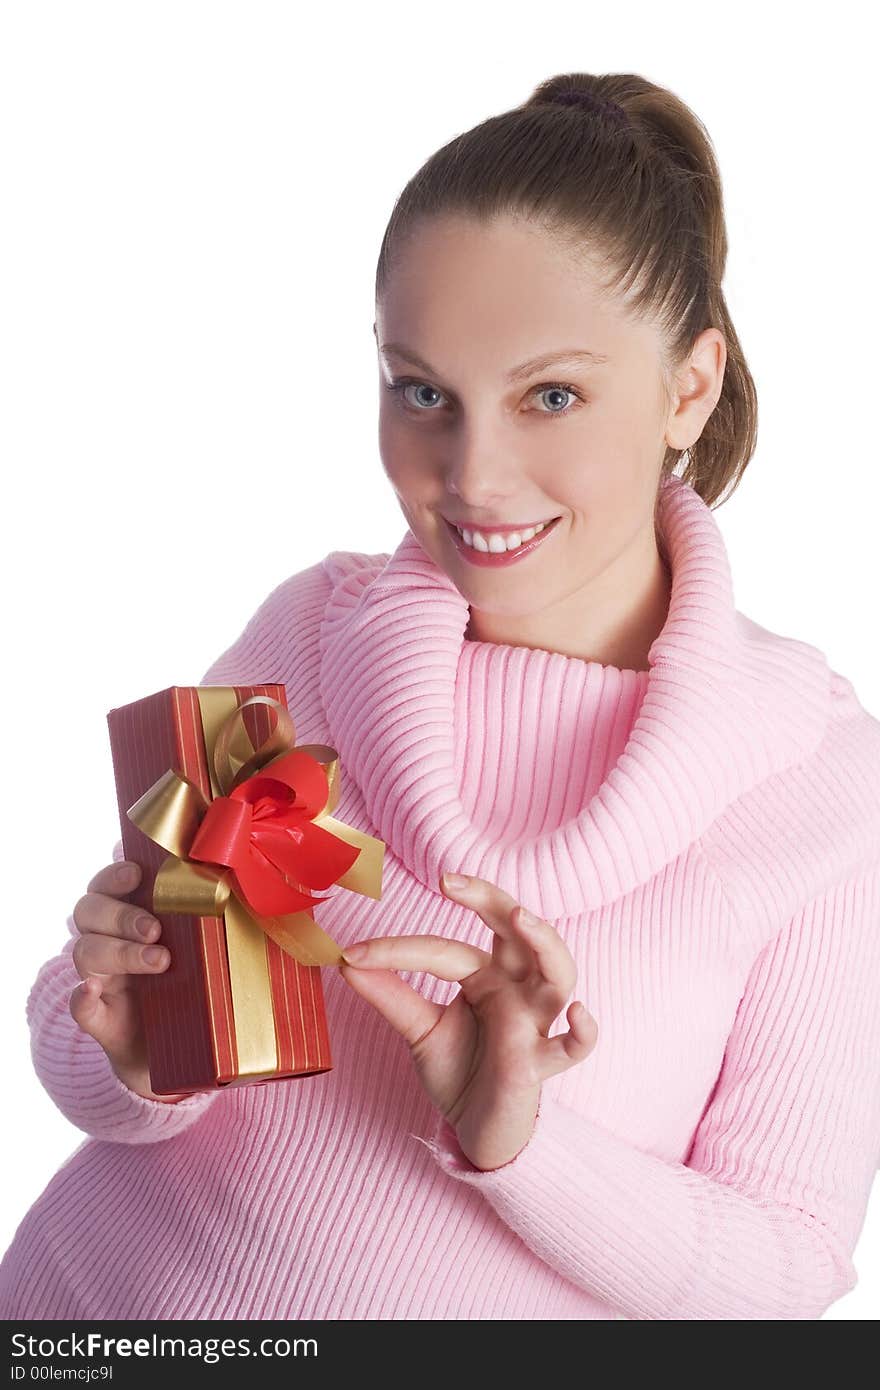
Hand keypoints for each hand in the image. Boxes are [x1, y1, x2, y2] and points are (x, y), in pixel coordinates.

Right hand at [69, 860, 187, 1102]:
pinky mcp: (99, 1017)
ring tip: (159, 961)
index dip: (115, 874)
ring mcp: (100, 979)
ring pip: (85, 951)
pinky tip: (92, 991)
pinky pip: (78, 1005)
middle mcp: (108, 941)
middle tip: (156, 929)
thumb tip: (244, 892)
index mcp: (129, 917)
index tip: (138, 873)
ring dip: (119, 952)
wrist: (185, 1049)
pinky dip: (82, 997)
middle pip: (89, 910)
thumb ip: (210, 919)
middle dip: (122, 915)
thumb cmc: (197, 984)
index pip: (106, 884)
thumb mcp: (204, 947)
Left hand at [338, 871, 598, 1170]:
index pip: (445, 949)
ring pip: (559, 973)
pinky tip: (577, 1012)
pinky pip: (574, 1048)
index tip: (353, 954)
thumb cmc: (458, 1072)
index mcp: (487, 975)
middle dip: (490, 900)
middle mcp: (516, 989)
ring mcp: (534, 1023)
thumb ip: (389, 996)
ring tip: (521, 918)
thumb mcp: (418, 1029)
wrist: (476, 1130)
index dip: (398, 950)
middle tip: (450, 882)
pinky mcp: (540, 1063)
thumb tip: (345, 961)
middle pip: (517, 933)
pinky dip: (584, 1031)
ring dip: (545, 943)